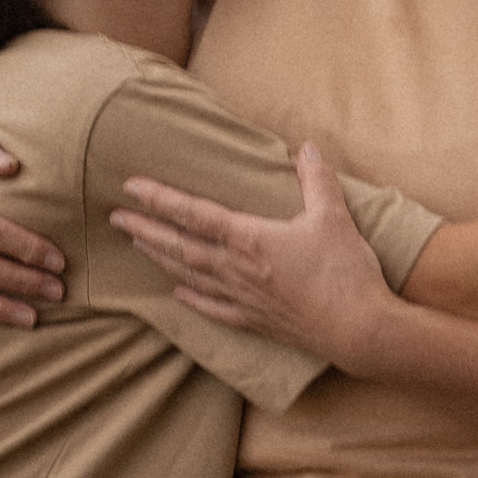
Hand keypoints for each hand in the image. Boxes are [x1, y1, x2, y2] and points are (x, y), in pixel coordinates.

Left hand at [110, 144, 397, 369]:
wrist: (361, 330)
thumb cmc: (346, 272)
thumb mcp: (333, 216)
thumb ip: (317, 179)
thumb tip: (307, 146)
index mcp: (250, 239)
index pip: (194, 213)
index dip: (160, 198)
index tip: (131, 187)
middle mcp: (237, 269)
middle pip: (180, 246)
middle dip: (145, 229)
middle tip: (116, 218)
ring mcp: (243, 298)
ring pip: (189, 275)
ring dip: (161, 258)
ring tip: (138, 245)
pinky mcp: (255, 321)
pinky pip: (214, 308)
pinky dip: (192, 299)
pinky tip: (177, 294)